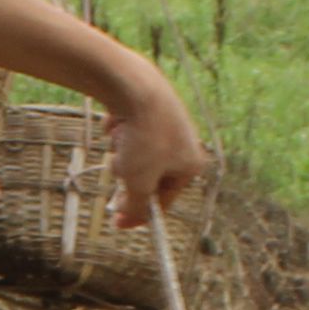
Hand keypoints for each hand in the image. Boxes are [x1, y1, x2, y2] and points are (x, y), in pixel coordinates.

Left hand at [96, 62, 209, 227]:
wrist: (134, 87)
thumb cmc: (144, 138)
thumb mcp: (138, 183)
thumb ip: (134, 207)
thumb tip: (127, 220)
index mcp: (191, 164)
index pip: (164, 200)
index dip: (139, 212)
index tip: (117, 221)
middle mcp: (184, 143)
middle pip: (147, 176)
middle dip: (128, 174)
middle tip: (118, 167)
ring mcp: (166, 124)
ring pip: (133, 155)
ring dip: (121, 153)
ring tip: (121, 140)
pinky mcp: (147, 109)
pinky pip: (126, 133)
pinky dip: (119, 132)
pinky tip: (118, 122)